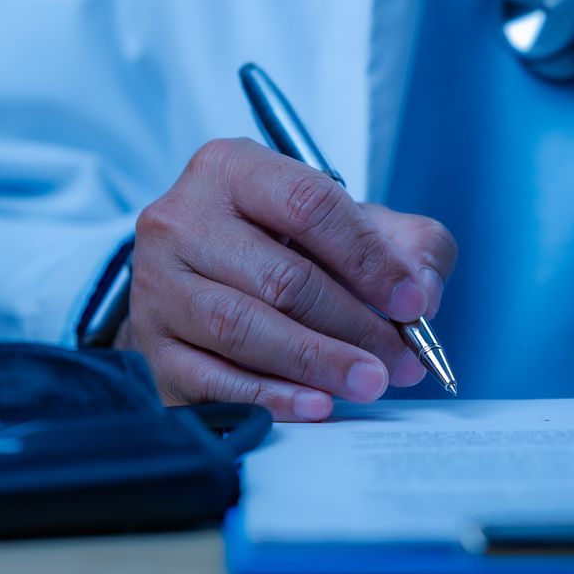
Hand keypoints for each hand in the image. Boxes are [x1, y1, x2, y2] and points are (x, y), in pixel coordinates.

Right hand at [115, 138, 456, 421]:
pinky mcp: (151, 345)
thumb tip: (423, 291)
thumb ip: (405, 242)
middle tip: (400, 360)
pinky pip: (212, 378)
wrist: (202, 277)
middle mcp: (181, 219)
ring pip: (243, 328)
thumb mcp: (349, 222)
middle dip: (353, 324)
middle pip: (280, 276)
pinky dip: (270, 396)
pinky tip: (316, 404)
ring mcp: (158, 284)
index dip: (368, 259)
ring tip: (368, 382)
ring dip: (317, 363)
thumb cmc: (284, 244)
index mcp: (231, 168)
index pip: (308, 205)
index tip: (412, 302)